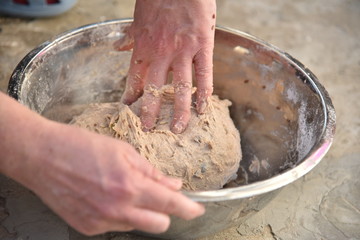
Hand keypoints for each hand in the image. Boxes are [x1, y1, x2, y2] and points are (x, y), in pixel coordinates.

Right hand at [0, 93, 204, 235]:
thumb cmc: (81, 146)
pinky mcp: (87, 227)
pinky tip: (104, 196)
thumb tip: (173, 184)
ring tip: (120, 189)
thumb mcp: (123, 150)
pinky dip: (118, 213)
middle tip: (157, 195)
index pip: (170, 204)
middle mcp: (117, 209)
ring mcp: (101, 221)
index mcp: (129, 185)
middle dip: (164, 212)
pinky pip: (114, 225)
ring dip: (138, 211)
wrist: (42, 156)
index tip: (196, 209)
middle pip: (159, 225)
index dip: (188, 208)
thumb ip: (151, 171)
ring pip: (136, 225)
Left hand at [120, 0, 215, 132]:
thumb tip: (117, 46)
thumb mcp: (138, 18)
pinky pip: (205, 74)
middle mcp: (162, 53)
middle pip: (155, 88)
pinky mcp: (203, 46)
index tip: (128, 109)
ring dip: (179, 110)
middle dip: (151, 111)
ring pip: (181, 87)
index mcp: (144, 46)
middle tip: (148, 129)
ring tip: (177, 129)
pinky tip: (203, 109)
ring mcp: (183, 51)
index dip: (132, 95)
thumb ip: (130, 36)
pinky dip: (204, 93)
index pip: (136, 77)